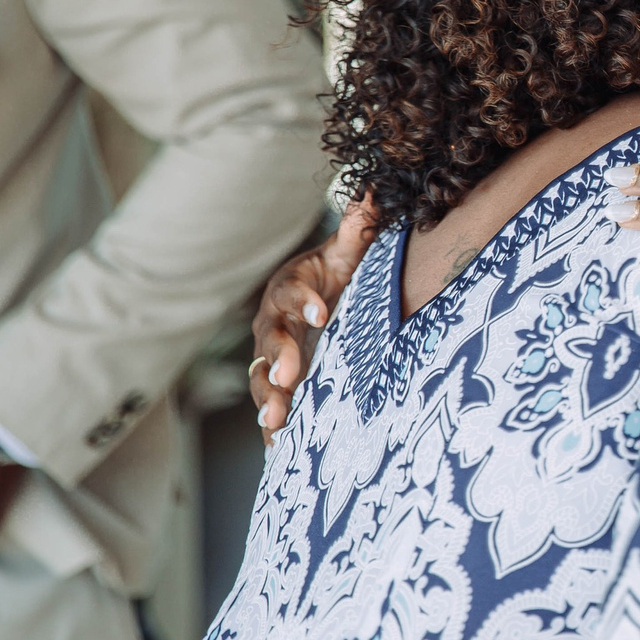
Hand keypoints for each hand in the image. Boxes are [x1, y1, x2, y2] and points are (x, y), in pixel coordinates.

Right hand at [250, 199, 378, 441]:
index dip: (305, 302)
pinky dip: (272, 431)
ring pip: (261, 379)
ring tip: (276, 422)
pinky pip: (270, 409)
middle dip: (277, 359)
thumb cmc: (331, 276)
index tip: (324, 314)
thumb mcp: (345, 252)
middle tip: (288, 377)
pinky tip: (279, 452)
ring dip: (267, 400)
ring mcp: (271, 359)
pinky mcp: (278, 386)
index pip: (293, 294)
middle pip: (269, 342)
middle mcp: (273, 325)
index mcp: (289, 290)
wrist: (316, 302)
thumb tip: (377, 187)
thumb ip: (358, 225)